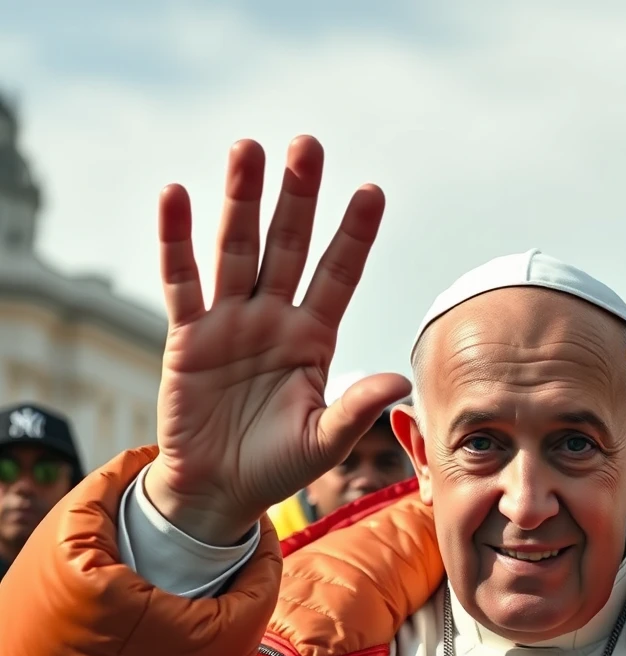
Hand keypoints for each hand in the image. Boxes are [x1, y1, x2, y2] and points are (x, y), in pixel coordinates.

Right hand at [147, 137, 410, 544]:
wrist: (220, 491)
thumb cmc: (277, 467)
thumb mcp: (323, 442)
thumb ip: (355, 408)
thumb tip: (401, 379)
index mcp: (314, 340)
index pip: (339, 276)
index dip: (354, 236)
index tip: (372, 192)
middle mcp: (275, 320)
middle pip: (289, 247)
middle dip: (298, 198)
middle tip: (308, 145)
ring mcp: (231, 323)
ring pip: (237, 251)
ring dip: (241, 202)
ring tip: (248, 149)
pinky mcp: (188, 337)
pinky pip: (181, 283)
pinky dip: (175, 242)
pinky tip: (175, 196)